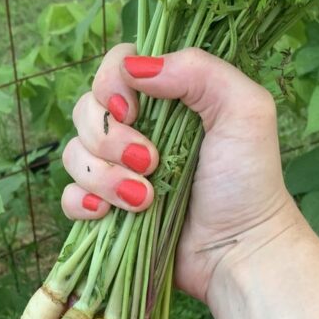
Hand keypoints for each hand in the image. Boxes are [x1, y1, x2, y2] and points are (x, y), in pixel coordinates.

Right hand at [61, 43, 303, 303]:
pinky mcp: (107, 209)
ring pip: (74, 154)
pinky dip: (84, 203)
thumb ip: (198, 71)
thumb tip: (134, 67)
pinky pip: (69, 196)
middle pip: (86, 110)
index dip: (112, 84)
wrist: (240, 251)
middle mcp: (137, 128)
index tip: (134, 111)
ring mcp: (118, 170)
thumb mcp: (244, 110)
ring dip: (104, 176)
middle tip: (150, 162)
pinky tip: (110, 214)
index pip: (115, 67)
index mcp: (166, 97)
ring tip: (145, 199)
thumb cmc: (248, 180)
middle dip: (110, 139)